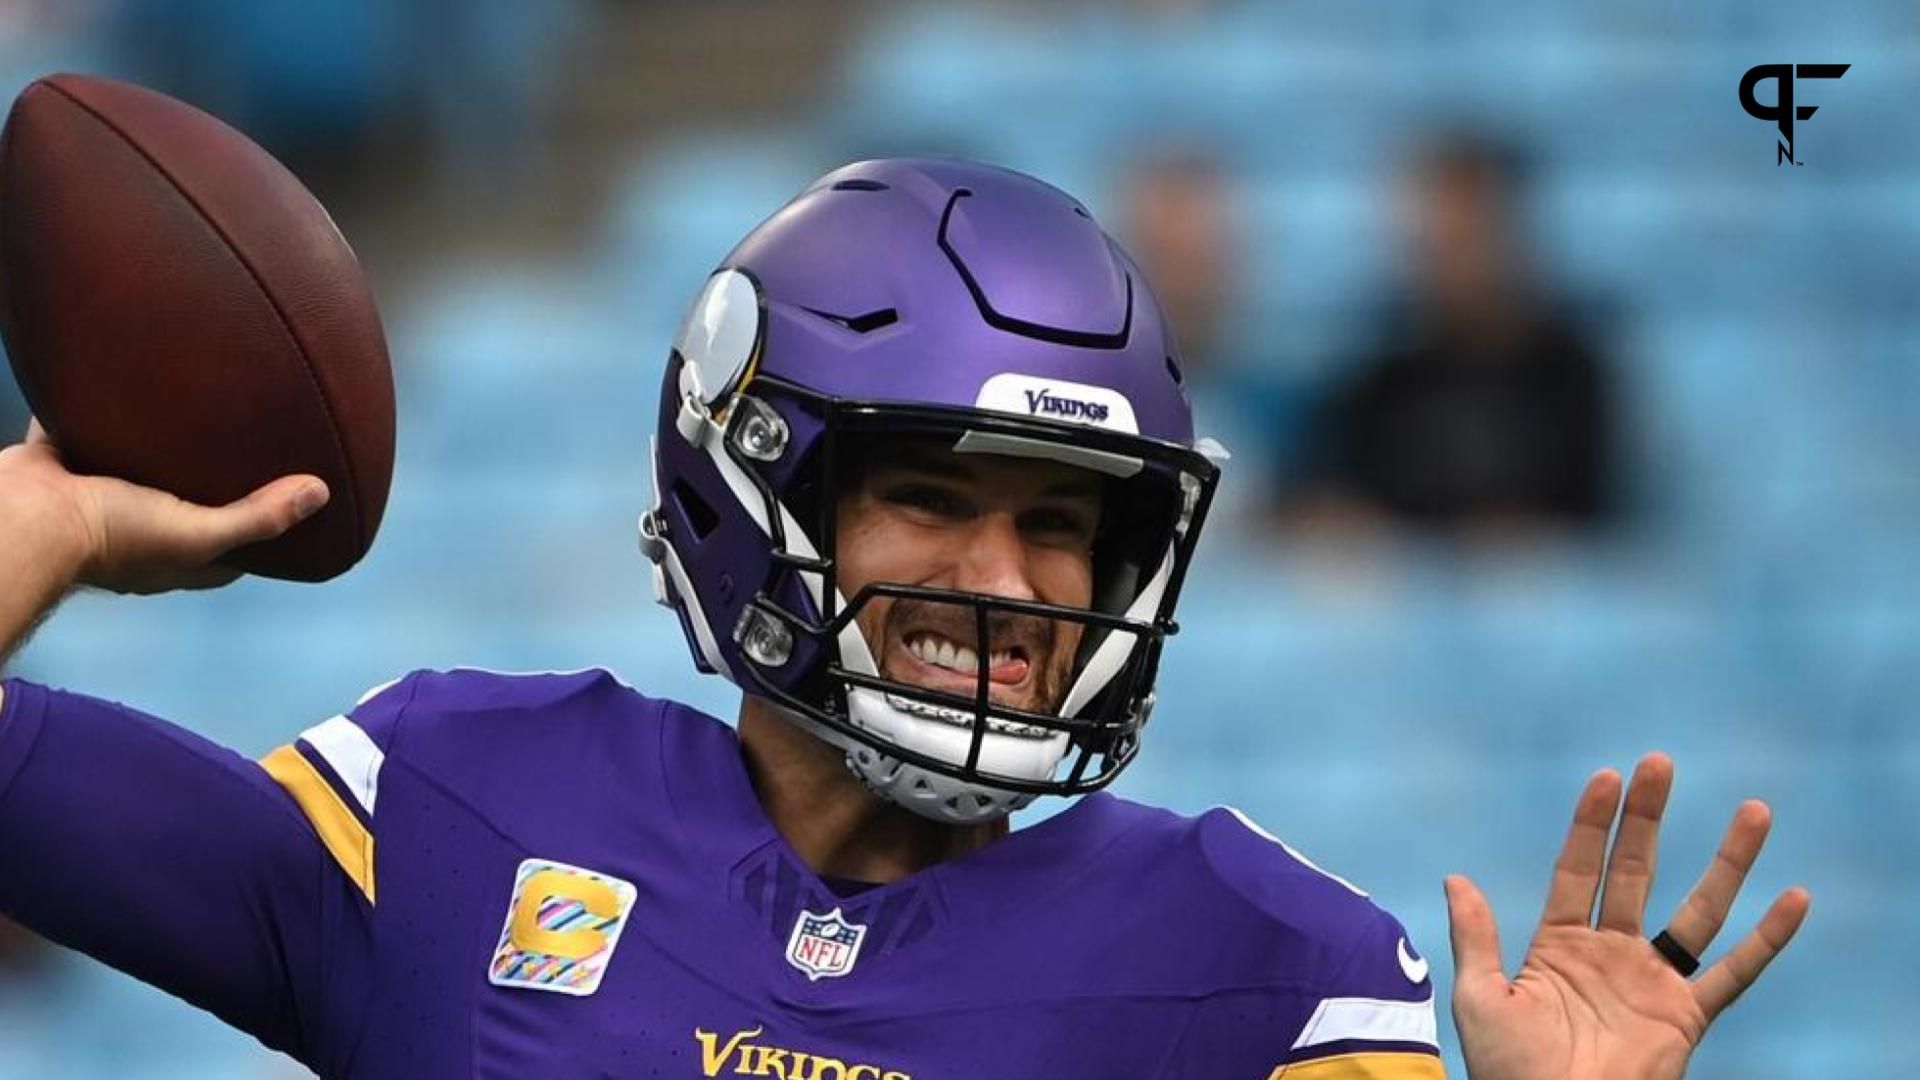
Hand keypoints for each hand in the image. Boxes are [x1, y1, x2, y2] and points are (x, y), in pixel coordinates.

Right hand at [0, 417, 327, 593]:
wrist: (23, 515)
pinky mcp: (61, 464)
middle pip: (184, 508)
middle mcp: (135, 533)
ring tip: (192, 414)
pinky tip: (125, 382)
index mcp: (170, 559)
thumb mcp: (197, 531)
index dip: (260, 537)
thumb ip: (256, 516)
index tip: (288, 506)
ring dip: (156, 449)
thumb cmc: (109, 534)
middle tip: (245, 449)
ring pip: (135, 468)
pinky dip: (98, 413)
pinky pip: (83, 432)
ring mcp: (95, 499)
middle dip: (211, 485)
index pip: (230, 554)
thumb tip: (320, 494)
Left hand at [1444, 753, 1809, 1079]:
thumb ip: (1477, 937)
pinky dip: (1768, 937)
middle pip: (1635, 871)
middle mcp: (1611, 953)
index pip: (1578, 869)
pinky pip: (1735, 973)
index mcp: (1560, 945)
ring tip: (1752, 811)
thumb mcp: (1481, 998)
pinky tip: (1794, 897)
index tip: (1607, 776)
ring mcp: (1652, 981)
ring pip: (1697, 910)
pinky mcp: (1686, 1017)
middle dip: (1647, 818)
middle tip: (1660, 763)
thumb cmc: (1510, 1072)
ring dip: (1726, 862)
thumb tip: (1456, 877)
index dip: (1591, 824)